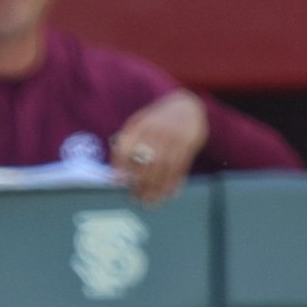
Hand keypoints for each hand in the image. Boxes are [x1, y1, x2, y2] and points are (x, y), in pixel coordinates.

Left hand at [110, 89, 207, 203]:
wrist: (188, 104)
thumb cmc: (157, 119)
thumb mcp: (140, 122)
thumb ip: (127, 141)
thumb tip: (115, 169)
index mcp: (142, 125)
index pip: (127, 146)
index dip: (120, 165)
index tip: (117, 182)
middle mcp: (158, 131)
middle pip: (148, 161)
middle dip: (141, 183)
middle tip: (135, 198)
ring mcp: (176, 138)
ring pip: (165, 167)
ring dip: (157, 187)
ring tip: (149, 201)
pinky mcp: (190, 144)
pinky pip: (181, 167)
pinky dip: (174, 183)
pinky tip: (168, 194)